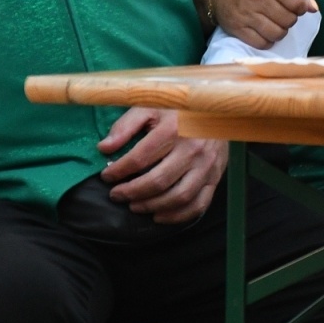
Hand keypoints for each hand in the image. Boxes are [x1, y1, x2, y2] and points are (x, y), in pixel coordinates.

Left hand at [98, 108, 224, 223]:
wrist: (219, 107)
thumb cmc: (178, 108)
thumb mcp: (150, 106)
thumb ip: (126, 126)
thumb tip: (104, 148)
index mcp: (173, 129)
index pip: (140, 158)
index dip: (119, 171)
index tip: (107, 176)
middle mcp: (193, 149)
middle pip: (158, 181)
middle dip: (131, 192)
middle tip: (116, 195)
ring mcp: (207, 165)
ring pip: (178, 197)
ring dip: (151, 206)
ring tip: (134, 205)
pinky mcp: (215, 177)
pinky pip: (198, 204)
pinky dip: (177, 216)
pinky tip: (159, 216)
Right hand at [210, 0, 317, 48]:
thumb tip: (314, 8)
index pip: (298, 3)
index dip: (301, 6)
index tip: (293, 4)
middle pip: (289, 20)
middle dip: (290, 18)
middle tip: (281, 11)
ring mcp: (245, 14)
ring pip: (278, 34)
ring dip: (281, 30)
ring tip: (274, 21)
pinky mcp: (237, 28)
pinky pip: (263, 43)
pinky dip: (268, 40)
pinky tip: (264, 30)